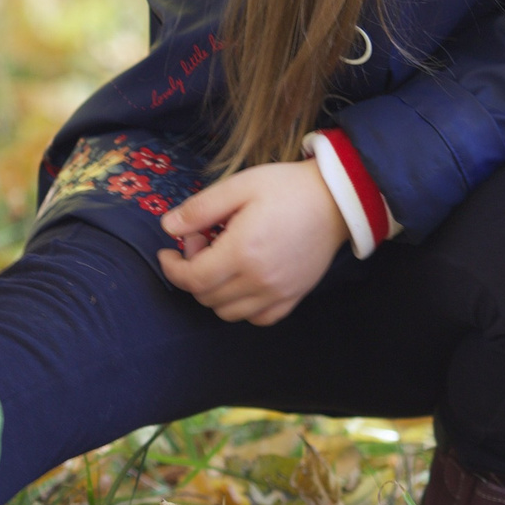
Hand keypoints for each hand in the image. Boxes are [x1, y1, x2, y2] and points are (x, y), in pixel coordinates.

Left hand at [156, 160, 347, 325]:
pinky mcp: (293, 298)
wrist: (336, 200)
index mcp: (243, 251)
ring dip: (213, 291)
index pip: (192, 278)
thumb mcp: (239, 186)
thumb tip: (168, 227)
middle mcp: (259, 280)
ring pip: (227, 312)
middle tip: (203, 241)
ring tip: (223, 259)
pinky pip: (257, 318)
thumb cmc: (287, 188)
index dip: (172, 268)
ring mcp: (278, 293)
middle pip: (206, 296)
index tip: (167, 252)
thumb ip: (200, 208)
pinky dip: (241, 306)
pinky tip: (242, 280)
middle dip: (192, 272)